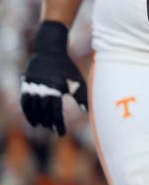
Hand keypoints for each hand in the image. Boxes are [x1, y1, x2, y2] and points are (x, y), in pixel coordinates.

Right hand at [20, 21, 87, 135]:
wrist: (50, 51)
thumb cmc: (67, 68)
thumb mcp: (77, 80)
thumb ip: (82, 97)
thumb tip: (87, 112)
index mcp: (56, 88)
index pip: (55, 112)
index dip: (58, 124)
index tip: (61, 133)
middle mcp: (42, 88)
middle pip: (44, 112)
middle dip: (49, 123)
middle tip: (54, 130)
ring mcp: (32, 87)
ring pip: (33, 109)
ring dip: (38, 120)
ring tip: (44, 126)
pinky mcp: (26, 85)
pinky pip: (25, 103)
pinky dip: (28, 113)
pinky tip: (33, 121)